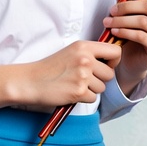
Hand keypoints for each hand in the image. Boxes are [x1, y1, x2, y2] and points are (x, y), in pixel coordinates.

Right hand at [0, 41, 121, 111]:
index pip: (115, 52)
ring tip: (74, 84)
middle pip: (110, 74)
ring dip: (91, 90)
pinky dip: (83, 98)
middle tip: (84, 79)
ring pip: (102, 88)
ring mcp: (83, 75)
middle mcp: (85, 59)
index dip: (114, 61)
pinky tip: (71, 92)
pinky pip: (93, 98)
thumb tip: (110, 61)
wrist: (31, 81)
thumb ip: (90, 54)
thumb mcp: (71, 52)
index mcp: (84, 46)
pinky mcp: (79, 91)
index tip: (105, 65)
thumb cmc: (50, 67)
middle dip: (100, 79)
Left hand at [102, 0, 146, 94]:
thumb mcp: (127, 13)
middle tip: (111, 10)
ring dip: (122, 20)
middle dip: (126, 6)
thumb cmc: (131, 33)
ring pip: (143, 21)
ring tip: (108, 22)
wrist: (130, 59)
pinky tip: (114, 31)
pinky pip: (141, 36)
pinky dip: (125, 32)